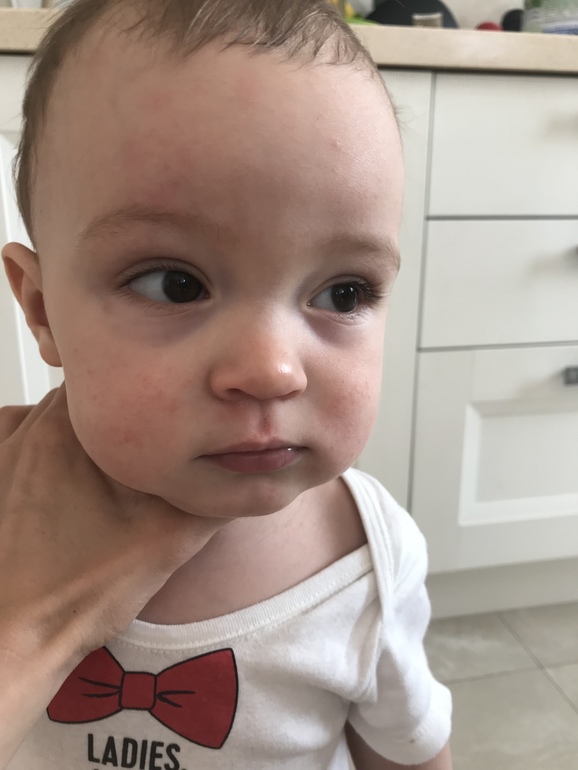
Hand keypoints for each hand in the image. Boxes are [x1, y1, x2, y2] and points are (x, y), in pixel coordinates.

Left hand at [0, 384, 224, 669]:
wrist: (13, 636)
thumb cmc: (76, 592)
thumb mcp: (167, 541)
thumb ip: (213, 496)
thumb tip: (250, 473)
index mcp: (74, 432)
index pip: (121, 379)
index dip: (149, 397)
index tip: (164, 419)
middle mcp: (30, 430)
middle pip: (87, 398)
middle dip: (117, 419)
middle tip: (138, 453)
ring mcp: (2, 451)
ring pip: (50, 414)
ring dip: (78, 432)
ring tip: (96, 472)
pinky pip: (12, 434)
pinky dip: (35, 444)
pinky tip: (56, 480)